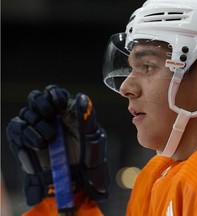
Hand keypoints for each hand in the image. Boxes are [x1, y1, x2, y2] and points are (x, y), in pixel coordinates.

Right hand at [6, 85, 108, 205]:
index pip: (53, 92)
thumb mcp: (92, 135)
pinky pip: (18, 127)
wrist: (73, 177)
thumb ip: (87, 116)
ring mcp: (35, 126)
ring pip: (27, 112)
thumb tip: (82, 96)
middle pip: (36, 97)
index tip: (59, 104)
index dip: (54, 94)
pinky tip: (40, 145)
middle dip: (42, 104)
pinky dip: (28, 134)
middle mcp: (49, 116)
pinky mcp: (23, 138)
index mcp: (65, 110)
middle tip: (50, 114)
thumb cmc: (86, 154)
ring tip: (51, 139)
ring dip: (39, 124)